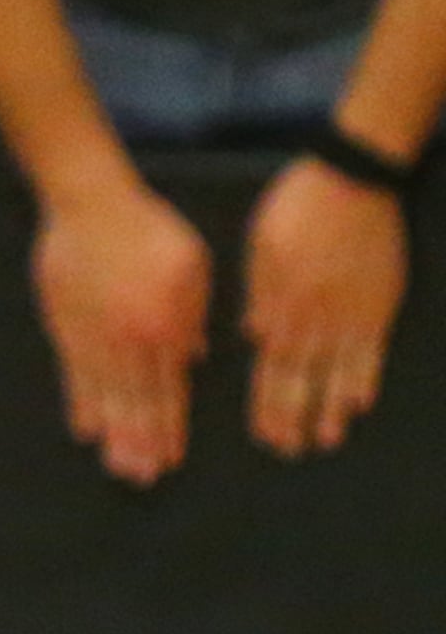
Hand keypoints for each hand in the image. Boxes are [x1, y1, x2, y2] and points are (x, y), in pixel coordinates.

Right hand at [31, 171, 210, 484]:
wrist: (89, 200)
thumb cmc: (148, 228)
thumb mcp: (190, 267)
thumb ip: (192, 315)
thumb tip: (192, 356)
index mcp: (163, 326)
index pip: (168, 388)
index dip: (170, 426)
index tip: (171, 459)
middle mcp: (126, 339)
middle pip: (133, 401)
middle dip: (138, 442)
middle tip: (139, 478)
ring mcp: (90, 334)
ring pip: (103, 393)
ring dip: (111, 432)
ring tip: (114, 465)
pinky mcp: (63, 323)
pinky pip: (73, 371)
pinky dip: (79, 400)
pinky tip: (83, 427)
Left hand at [243, 155, 407, 458]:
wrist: (351, 184)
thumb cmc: (296, 210)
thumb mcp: (262, 247)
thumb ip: (259, 295)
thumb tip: (253, 337)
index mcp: (279, 301)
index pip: (269, 363)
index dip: (265, 400)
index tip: (263, 430)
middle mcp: (313, 316)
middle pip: (300, 376)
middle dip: (292, 415)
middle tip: (287, 449)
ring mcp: (350, 314)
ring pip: (336, 372)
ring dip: (329, 408)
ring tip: (324, 440)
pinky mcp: (380, 306)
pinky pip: (372, 350)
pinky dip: (365, 377)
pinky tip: (360, 403)